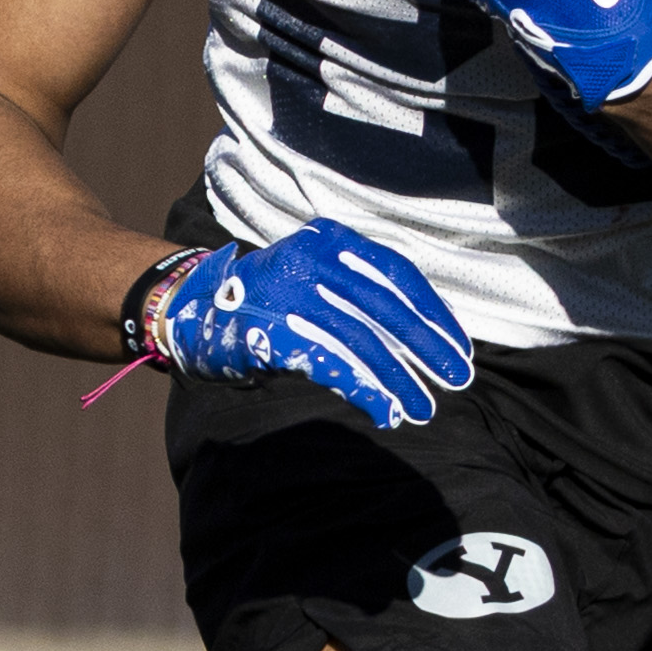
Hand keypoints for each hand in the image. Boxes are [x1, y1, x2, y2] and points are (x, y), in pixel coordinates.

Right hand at [156, 218, 472, 428]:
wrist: (193, 308)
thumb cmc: (269, 296)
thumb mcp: (314, 272)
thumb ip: (358, 289)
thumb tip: (424, 334)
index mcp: (329, 240)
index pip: (395, 274)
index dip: (431, 313)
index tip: (458, 346)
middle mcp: (311, 259)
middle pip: (384, 309)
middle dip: (425, 348)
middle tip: (456, 380)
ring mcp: (290, 294)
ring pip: (362, 341)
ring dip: (398, 379)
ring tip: (422, 408)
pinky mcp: (273, 331)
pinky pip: (331, 364)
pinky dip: (364, 390)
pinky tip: (385, 411)